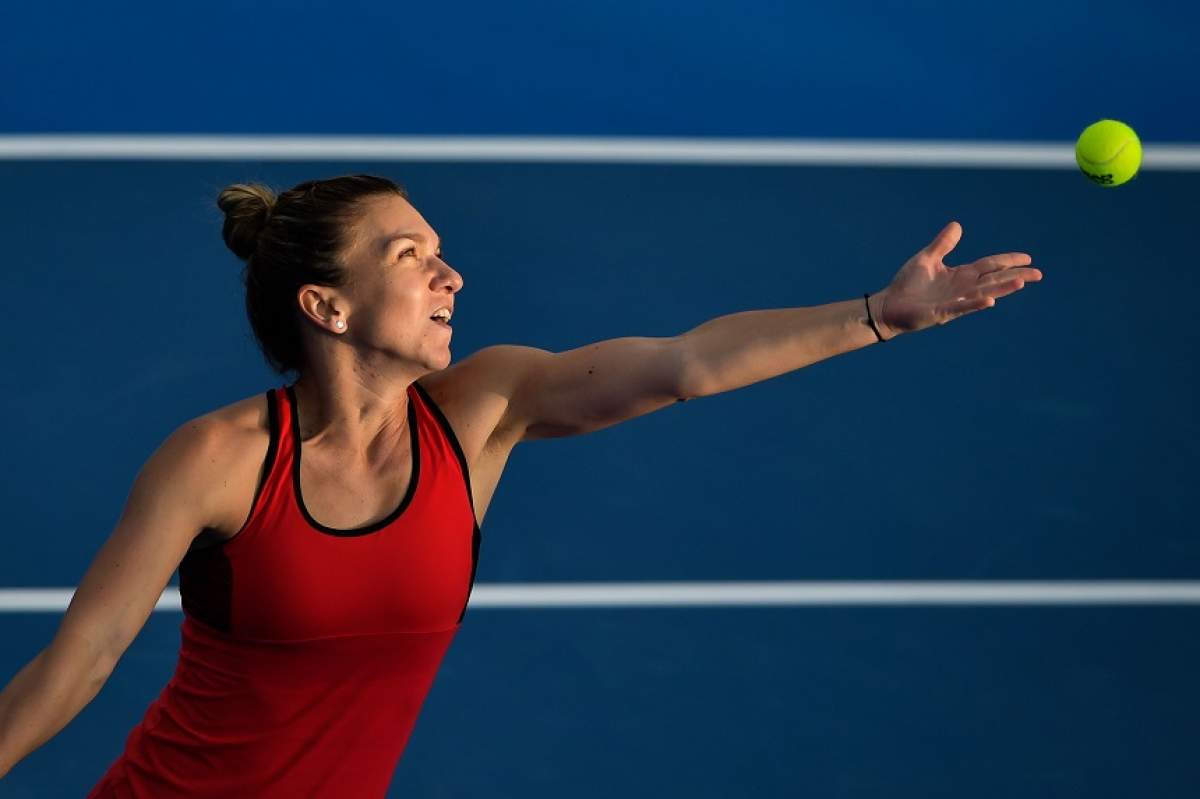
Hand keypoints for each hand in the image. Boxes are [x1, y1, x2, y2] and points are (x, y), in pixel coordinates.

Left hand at [874, 221, 1042, 337]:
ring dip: (1002, 288)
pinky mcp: (941, 313)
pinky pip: (961, 308)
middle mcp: (962, 289)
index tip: (1028, 258)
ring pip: (983, 293)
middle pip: (994, 280)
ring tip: (1022, 282)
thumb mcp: (927, 258)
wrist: (888, 305)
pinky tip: (990, 301)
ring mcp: (954, 302)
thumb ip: (943, 244)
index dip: (1008, 260)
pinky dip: (975, 304)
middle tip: (1039, 274)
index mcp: (960, 275)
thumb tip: (958, 225)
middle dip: (1015, 276)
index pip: (990, 265)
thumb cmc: (907, 285)